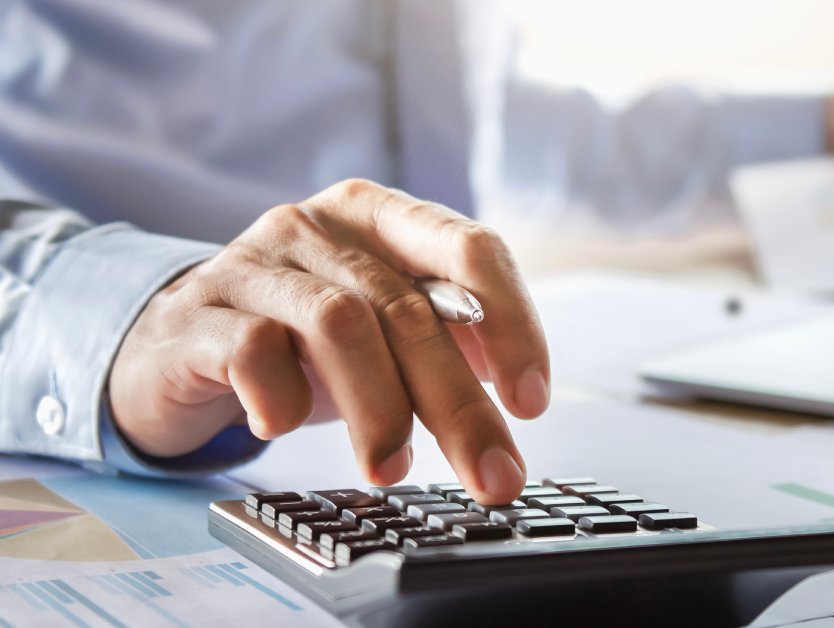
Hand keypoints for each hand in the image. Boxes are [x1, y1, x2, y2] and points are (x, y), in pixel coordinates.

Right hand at [109, 179, 549, 503]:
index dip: (513, 324)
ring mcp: (254, 263)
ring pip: (339, 324)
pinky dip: (283, 397)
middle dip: (459, 405)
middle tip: (492, 475)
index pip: (470, 249)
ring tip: (392, 468)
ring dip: (379, 409)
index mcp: (380, 217)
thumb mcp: (381, 331)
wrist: (173, 347)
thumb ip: (448, 340)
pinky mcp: (198, 313)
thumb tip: (519, 393)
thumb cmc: (298, 341)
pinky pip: (254, 349)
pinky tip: (283, 426)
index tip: (530, 403)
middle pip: (409, 308)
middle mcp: (319, 226)